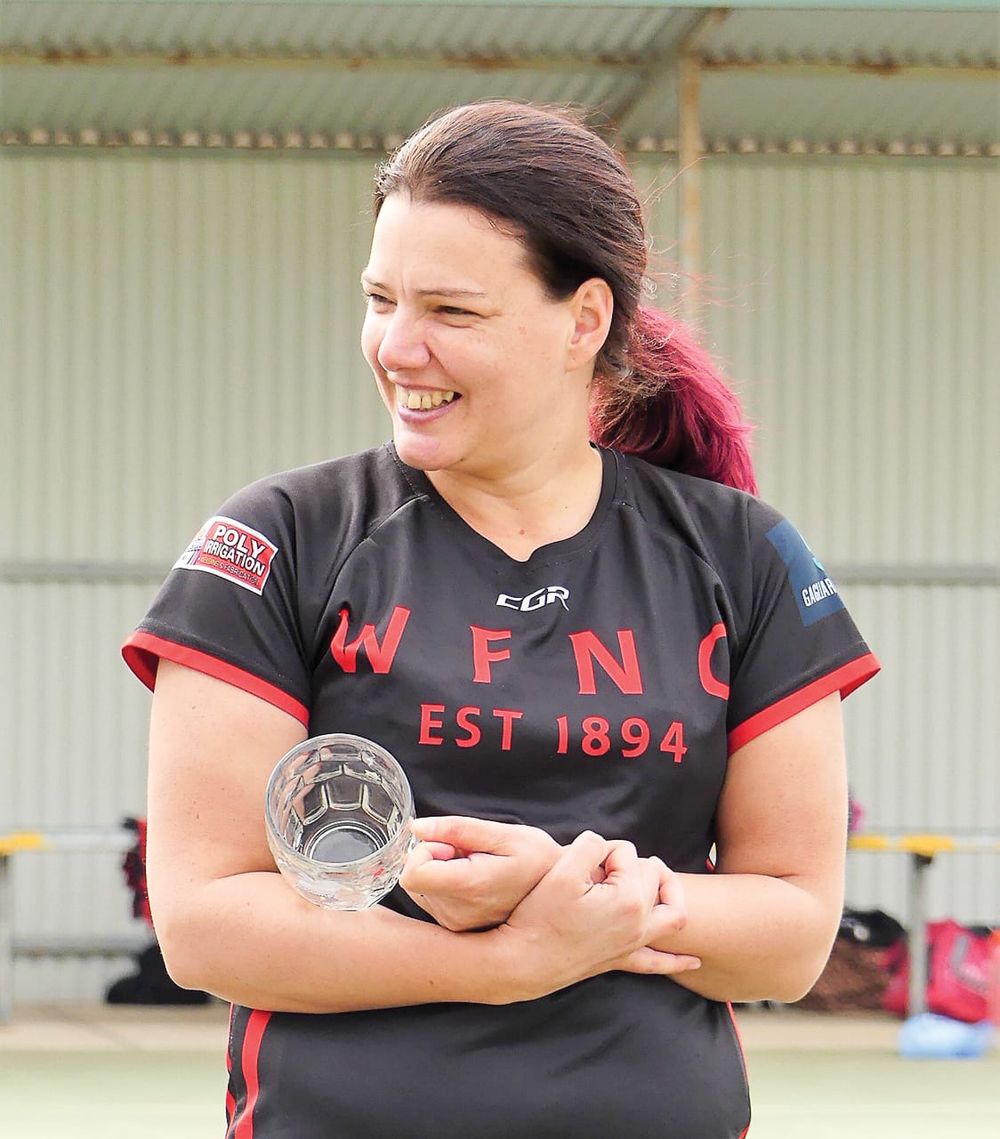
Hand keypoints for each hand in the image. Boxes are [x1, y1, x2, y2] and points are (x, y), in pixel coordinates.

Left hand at [399, 816, 560, 930]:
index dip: (424, 850)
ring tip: (476, 867)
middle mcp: (458, 913)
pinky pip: (432, 899)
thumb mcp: (504, 834)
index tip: (451, 845)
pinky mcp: (458, 927)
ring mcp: (457, 924)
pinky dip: (446, 885)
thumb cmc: (538, 859)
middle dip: (435, 858)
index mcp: (469, 887)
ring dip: (440, 872)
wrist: (560, 896)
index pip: (411, 874)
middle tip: (469, 855)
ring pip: (421, 889)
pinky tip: (475, 880)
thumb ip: (457, 829)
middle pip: (414, 879)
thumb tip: (417, 828)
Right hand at [498, 833, 699, 998]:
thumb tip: (605, 847)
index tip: (583, 863)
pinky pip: (658, 963)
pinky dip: (677, 960)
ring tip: (660, 881)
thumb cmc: (540, 915)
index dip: (604, 850)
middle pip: (652, 878)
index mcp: (629, 898)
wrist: (524, 961)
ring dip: (670, 896)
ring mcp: (633, 944)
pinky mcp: (621, 960)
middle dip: (631, 864)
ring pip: (672, 917)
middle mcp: (640, 923)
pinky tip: (693, 961)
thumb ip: (590, 844)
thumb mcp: (562, 868)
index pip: (627, 853)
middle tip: (602, 867)